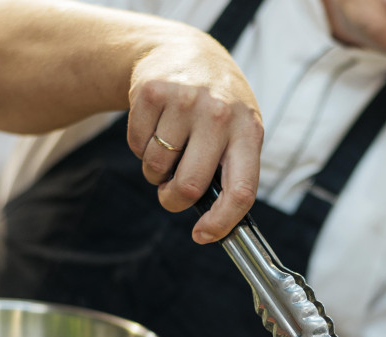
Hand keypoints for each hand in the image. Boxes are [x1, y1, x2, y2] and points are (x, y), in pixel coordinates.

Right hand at [126, 32, 263, 243]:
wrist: (185, 52)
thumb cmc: (216, 106)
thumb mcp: (237, 131)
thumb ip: (231, 170)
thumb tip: (214, 224)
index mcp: (248, 131)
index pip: (240, 190)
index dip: (221, 222)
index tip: (203, 236)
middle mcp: (220, 115)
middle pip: (188, 186)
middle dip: (173, 199)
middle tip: (171, 193)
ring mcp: (185, 101)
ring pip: (156, 168)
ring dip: (155, 170)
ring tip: (168, 146)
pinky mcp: (152, 92)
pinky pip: (136, 145)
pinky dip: (140, 146)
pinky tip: (155, 125)